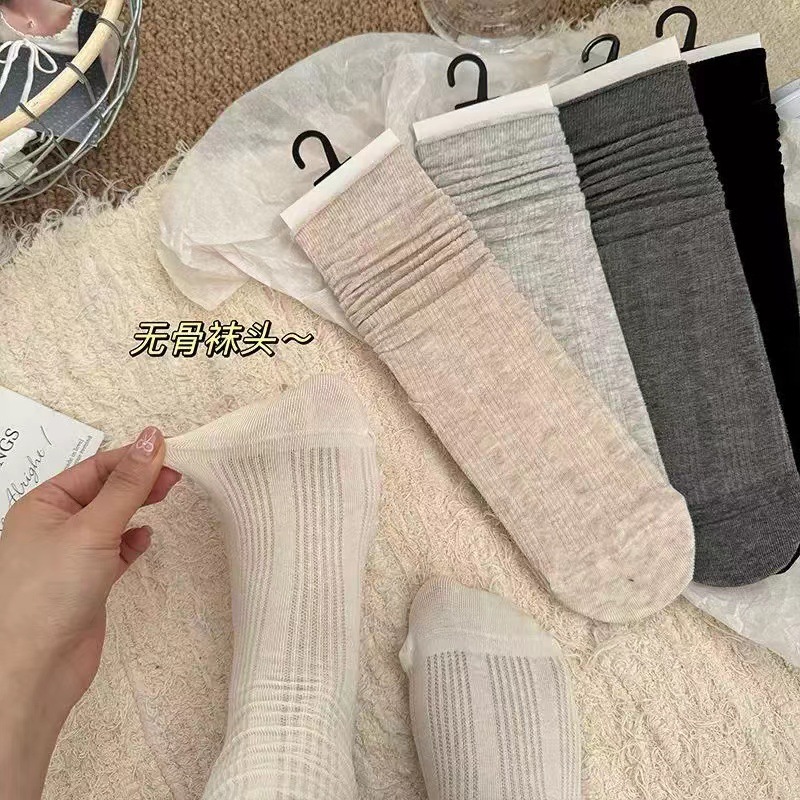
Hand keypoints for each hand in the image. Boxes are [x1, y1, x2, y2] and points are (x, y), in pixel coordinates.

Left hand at [0, 427, 179, 799]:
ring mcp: (71, 555)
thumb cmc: (49, 593)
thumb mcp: (93, 527)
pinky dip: (133, 541)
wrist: (36, 669)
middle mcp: (54, 526)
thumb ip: (128, 484)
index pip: (96, 467)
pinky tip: (145, 539)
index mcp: (43, 504)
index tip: (172, 453)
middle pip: (105, 490)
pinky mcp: (88, 582)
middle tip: (178, 476)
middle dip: (140, 481)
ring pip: (112, 518)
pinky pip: (115, 550)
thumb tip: (153, 438)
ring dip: (138, 507)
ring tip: (167, 497)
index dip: (134, 458)